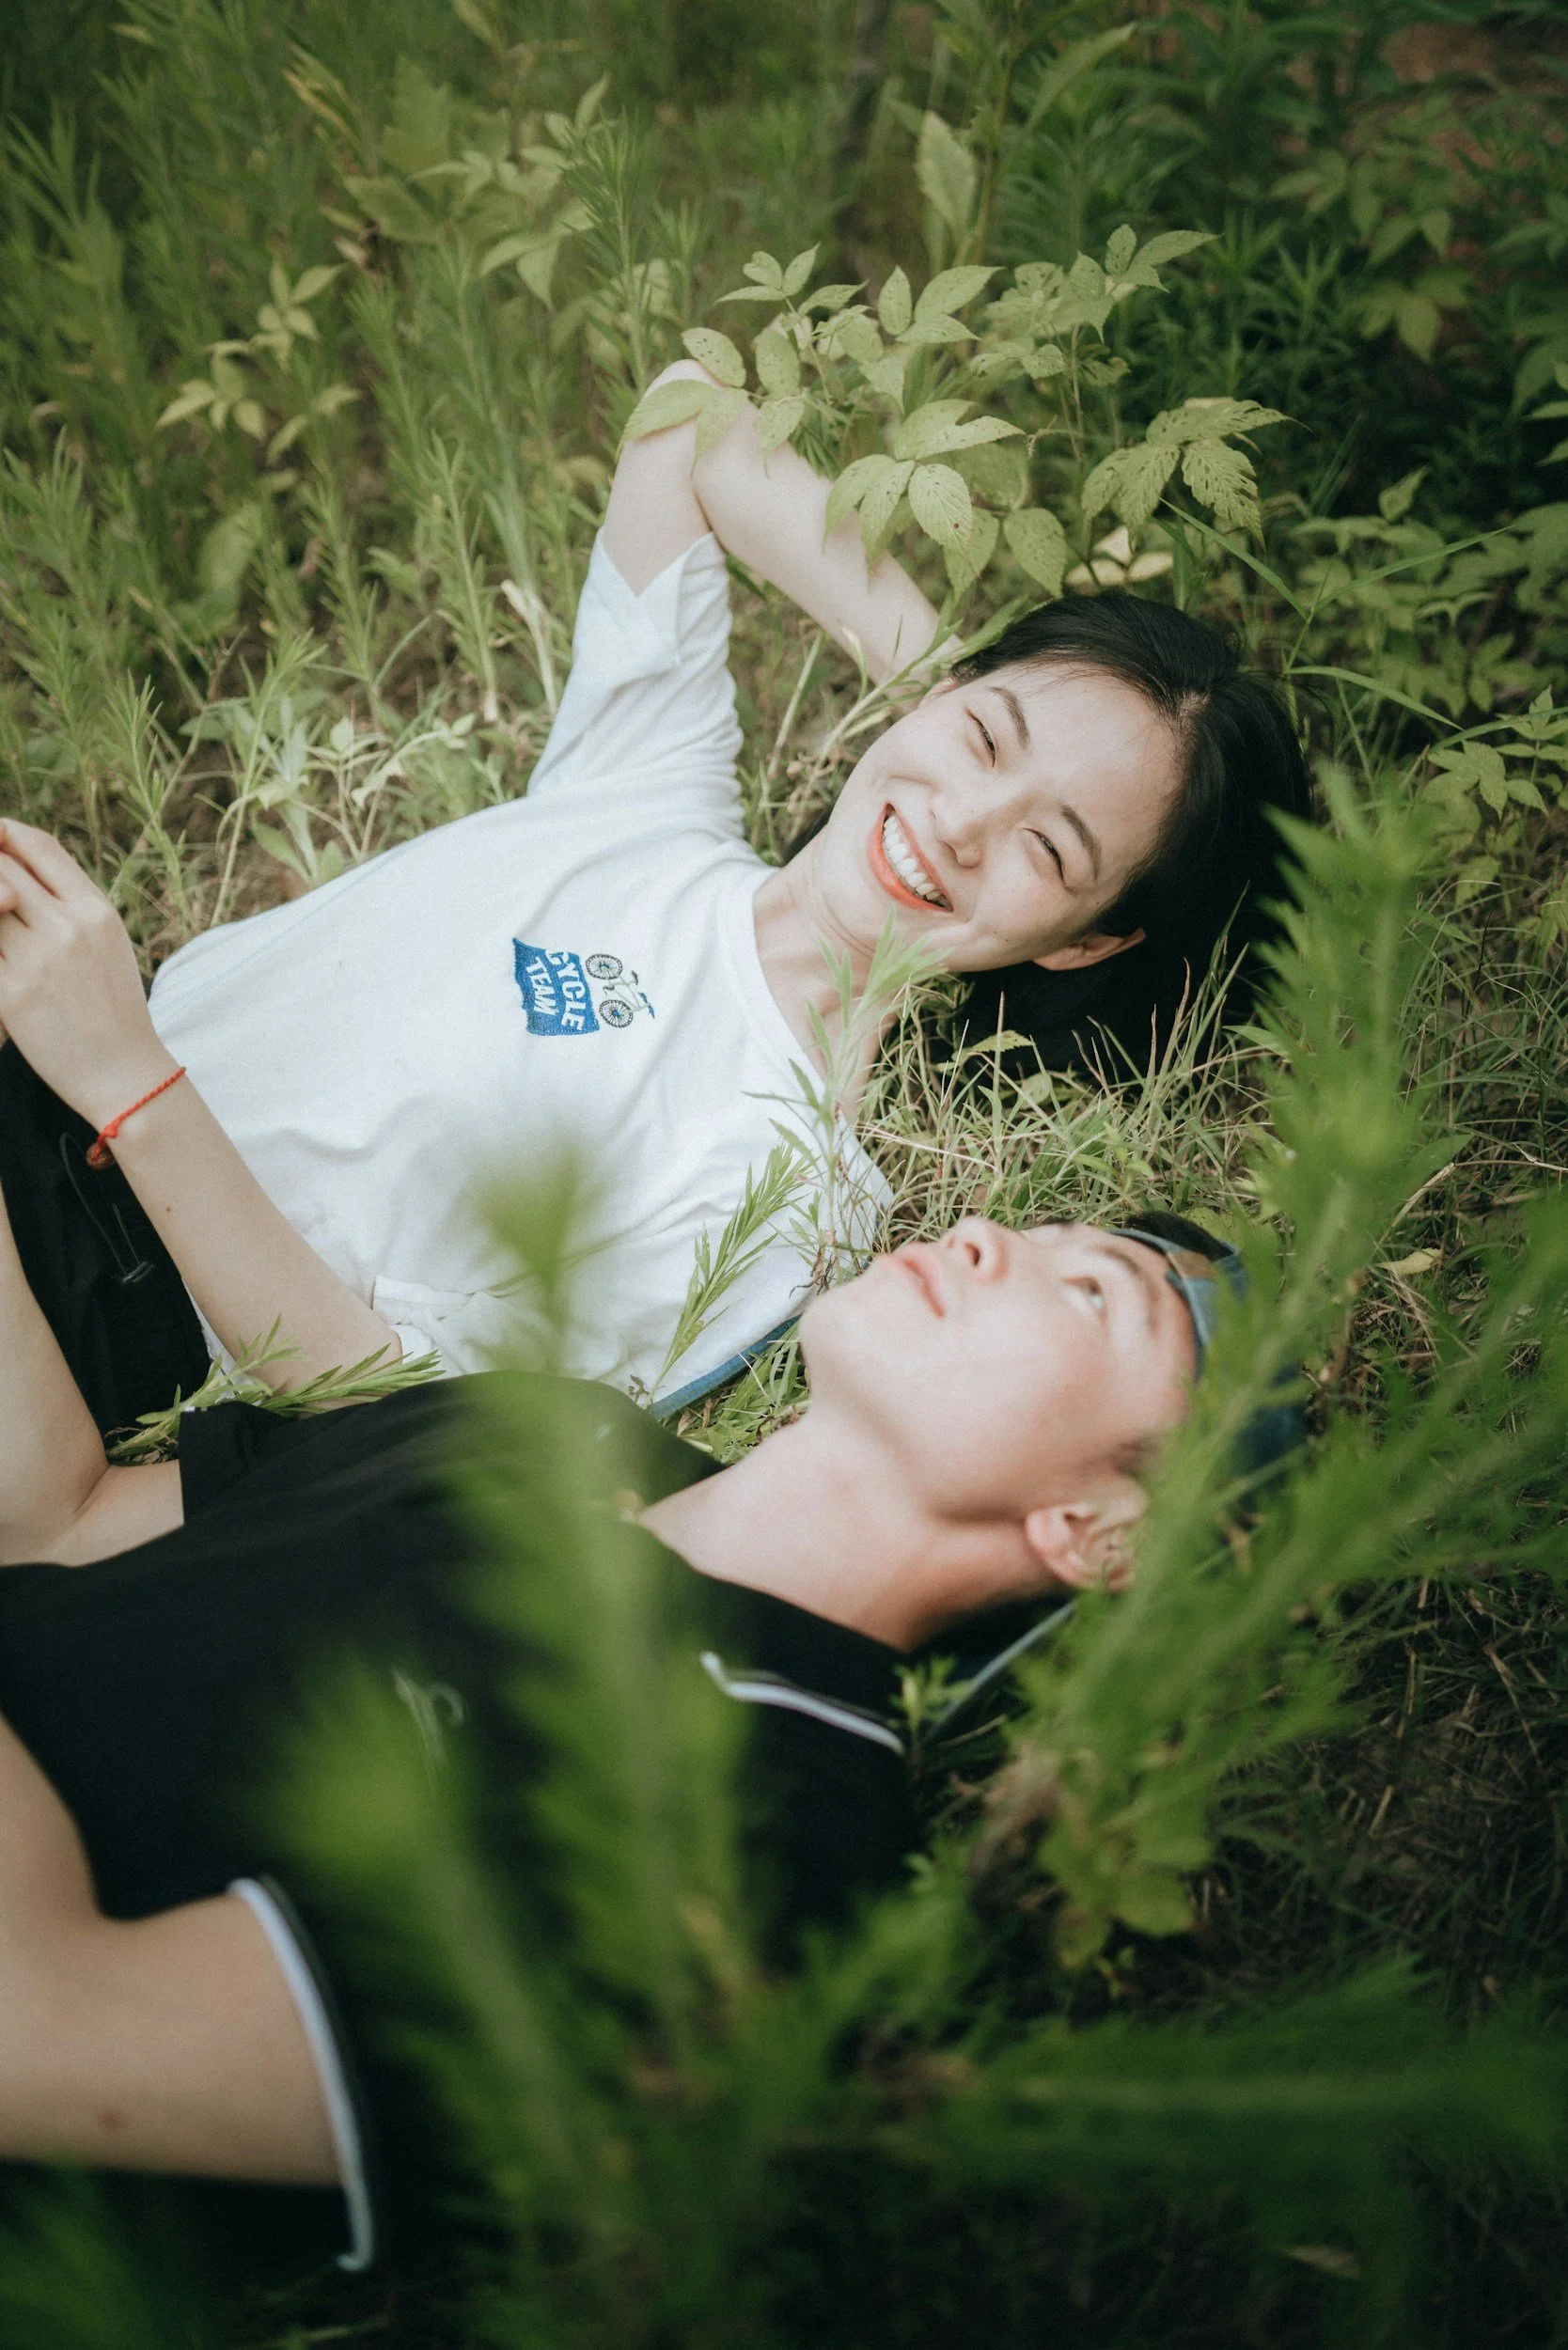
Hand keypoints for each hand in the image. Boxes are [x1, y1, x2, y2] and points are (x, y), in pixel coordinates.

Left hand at [0, 821, 176, 1130]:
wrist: (124, 1073)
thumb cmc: (113, 1009)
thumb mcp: (106, 943)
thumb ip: (69, 904)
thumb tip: (19, 869)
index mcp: (96, 910)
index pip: (39, 846)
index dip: (5, 833)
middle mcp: (68, 928)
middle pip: (2, 868)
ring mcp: (37, 960)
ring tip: (1, 931)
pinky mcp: (11, 994)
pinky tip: (1, 960)